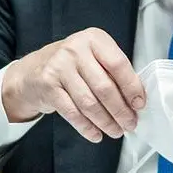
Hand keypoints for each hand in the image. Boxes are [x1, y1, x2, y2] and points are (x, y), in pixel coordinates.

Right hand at [1, 28, 144, 142]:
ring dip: (106, 121)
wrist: (32, 72)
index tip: (139, 104)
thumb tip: (135, 99)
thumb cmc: (72, 65)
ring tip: (116, 131)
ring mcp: (59, 67)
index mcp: (94, 39)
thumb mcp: (94, 58)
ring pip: (89, 103)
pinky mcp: (48, 86)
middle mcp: (76, 49)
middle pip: (104, 87)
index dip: (131, 87)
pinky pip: (72, 112)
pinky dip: (87, 127)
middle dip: (120, 110)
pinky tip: (96, 134)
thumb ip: (113, 73)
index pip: (118, 64)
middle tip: (130, 123)